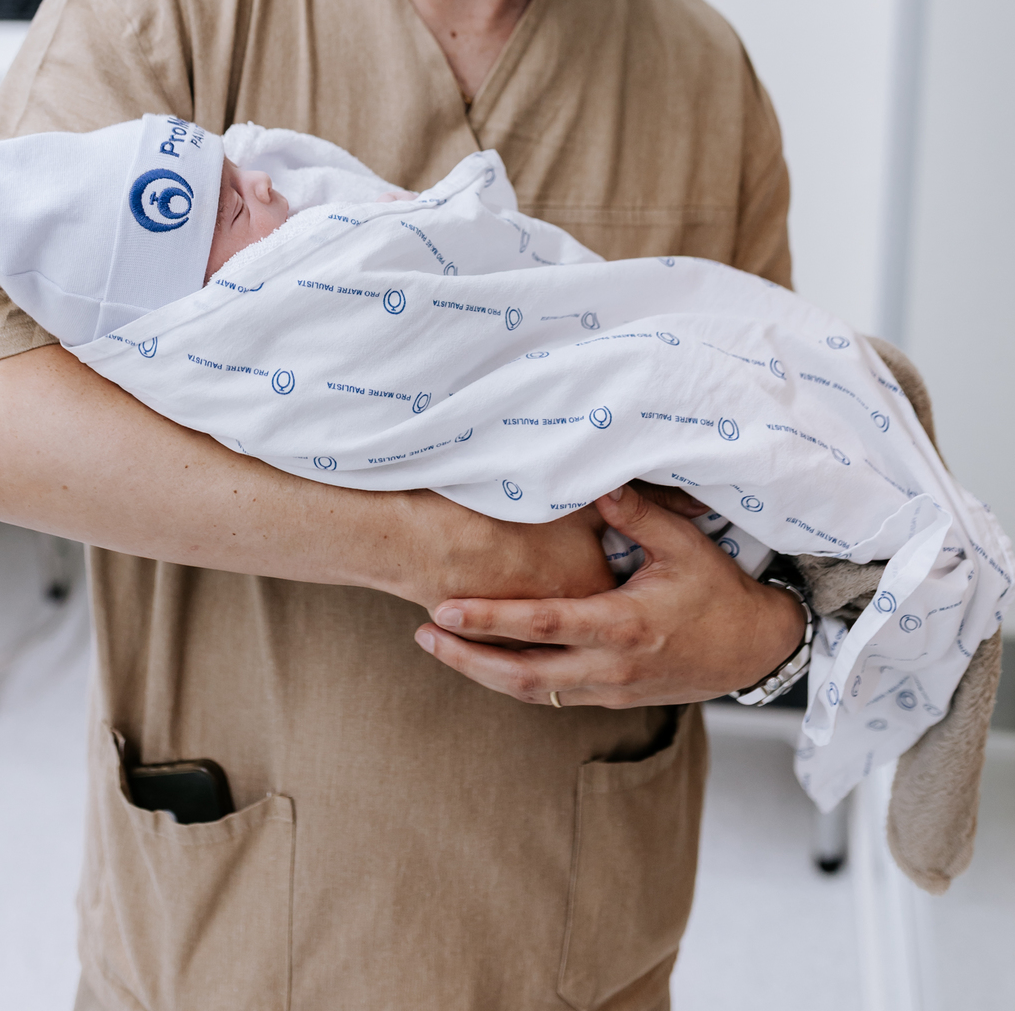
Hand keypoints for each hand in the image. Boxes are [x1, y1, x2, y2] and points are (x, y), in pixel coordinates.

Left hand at [413, 483, 806, 706]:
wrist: (757, 650)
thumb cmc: (720, 592)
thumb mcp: (684, 545)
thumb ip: (636, 515)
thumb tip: (595, 482)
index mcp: (622, 627)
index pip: (541, 626)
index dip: (488, 619)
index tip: (444, 610)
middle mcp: (610, 667)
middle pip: (523, 675)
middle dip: (467, 659)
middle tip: (422, 636)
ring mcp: (612, 689)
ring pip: (534, 692)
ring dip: (484, 673)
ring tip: (440, 648)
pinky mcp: (615, 697)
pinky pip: (555, 694)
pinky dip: (516, 680)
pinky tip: (488, 660)